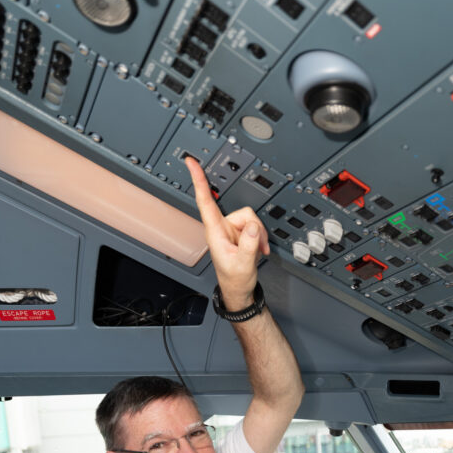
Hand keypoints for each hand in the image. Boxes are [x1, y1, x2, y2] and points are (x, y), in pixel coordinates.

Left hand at [185, 156, 269, 311]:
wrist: (240, 290)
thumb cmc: (235, 280)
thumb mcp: (244, 265)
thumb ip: (249, 246)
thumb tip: (253, 227)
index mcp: (215, 232)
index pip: (205, 201)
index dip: (199, 180)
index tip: (191, 163)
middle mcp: (223, 227)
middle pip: (244, 212)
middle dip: (256, 229)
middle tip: (257, 247)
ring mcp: (232, 229)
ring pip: (252, 219)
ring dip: (260, 236)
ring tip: (257, 251)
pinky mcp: (241, 233)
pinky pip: (256, 226)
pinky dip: (261, 238)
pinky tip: (258, 249)